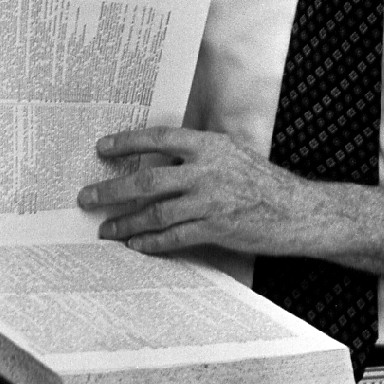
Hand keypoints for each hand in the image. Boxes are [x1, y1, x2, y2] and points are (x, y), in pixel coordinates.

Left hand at [77, 126, 311, 254]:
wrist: (296, 210)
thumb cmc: (261, 180)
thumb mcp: (230, 153)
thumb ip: (198, 153)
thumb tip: (159, 158)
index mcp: (209, 145)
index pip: (159, 138)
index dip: (128, 142)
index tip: (102, 148)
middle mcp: (206, 170)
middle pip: (148, 180)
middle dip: (112, 189)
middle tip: (88, 197)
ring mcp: (210, 201)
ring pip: (156, 213)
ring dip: (126, 222)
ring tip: (105, 228)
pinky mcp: (216, 228)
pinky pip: (174, 237)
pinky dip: (151, 242)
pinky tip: (135, 244)